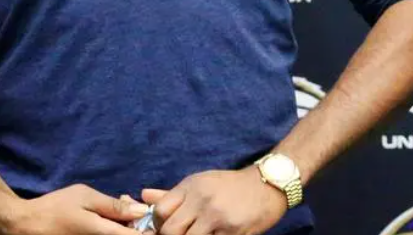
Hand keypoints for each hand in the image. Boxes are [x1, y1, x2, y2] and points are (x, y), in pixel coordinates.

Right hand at [1, 185, 146, 234]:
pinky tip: (104, 217)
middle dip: (134, 222)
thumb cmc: (56, 208)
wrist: (25, 225)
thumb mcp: (86, 198)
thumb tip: (143, 211)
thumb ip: (114, 206)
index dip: (147, 227)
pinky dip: (110, 227)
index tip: (145, 214)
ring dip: (122, 224)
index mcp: (104, 234)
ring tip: (116, 208)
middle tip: (127, 204)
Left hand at [143, 168, 286, 234]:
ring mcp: (219, 217)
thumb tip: (143, 196)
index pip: (160, 211)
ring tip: (201, 233)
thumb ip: (172, 194)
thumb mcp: (201, 183)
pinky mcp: (234, 231)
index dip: (158, 225)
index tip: (166, 228)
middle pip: (171, 231)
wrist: (269, 184)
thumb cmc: (230, 185)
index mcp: (193, 187)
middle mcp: (203, 200)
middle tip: (184, 234)